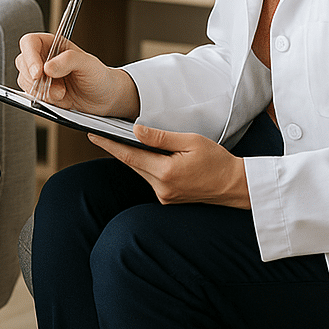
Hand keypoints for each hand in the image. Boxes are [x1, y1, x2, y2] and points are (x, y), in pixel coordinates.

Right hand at [14, 32, 138, 118]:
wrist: (105, 99)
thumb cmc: (99, 77)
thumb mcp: (88, 64)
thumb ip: (69, 60)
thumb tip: (48, 67)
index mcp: (53, 44)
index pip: (29, 43)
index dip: (30, 56)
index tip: (38, 72)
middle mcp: (44, 58)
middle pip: (22, 62)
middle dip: (35, 78)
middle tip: (52, 87)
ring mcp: (42, 76)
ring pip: (24, 80)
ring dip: (41, 90)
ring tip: (61, 93)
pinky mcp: (42, 92)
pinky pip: (31, 95)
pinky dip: (43, 99)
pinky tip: (59, 98)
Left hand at [90, 125, 249, 208]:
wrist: (235, 186)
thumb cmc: (216, 160)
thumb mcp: (190, 141)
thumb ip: (161, 137)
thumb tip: (136, 130)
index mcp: (166, 173)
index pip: (129, 155)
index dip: (109, 144)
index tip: (93, 135)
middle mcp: (162, 188)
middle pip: (132, 163)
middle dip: (115, 148)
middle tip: (99, 132)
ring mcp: (164, 196)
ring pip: (140, 171)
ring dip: (131, 156)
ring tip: (117, 138)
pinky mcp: (168, 198)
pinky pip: (150, 178)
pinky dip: (144, 165)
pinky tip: (143, 153)